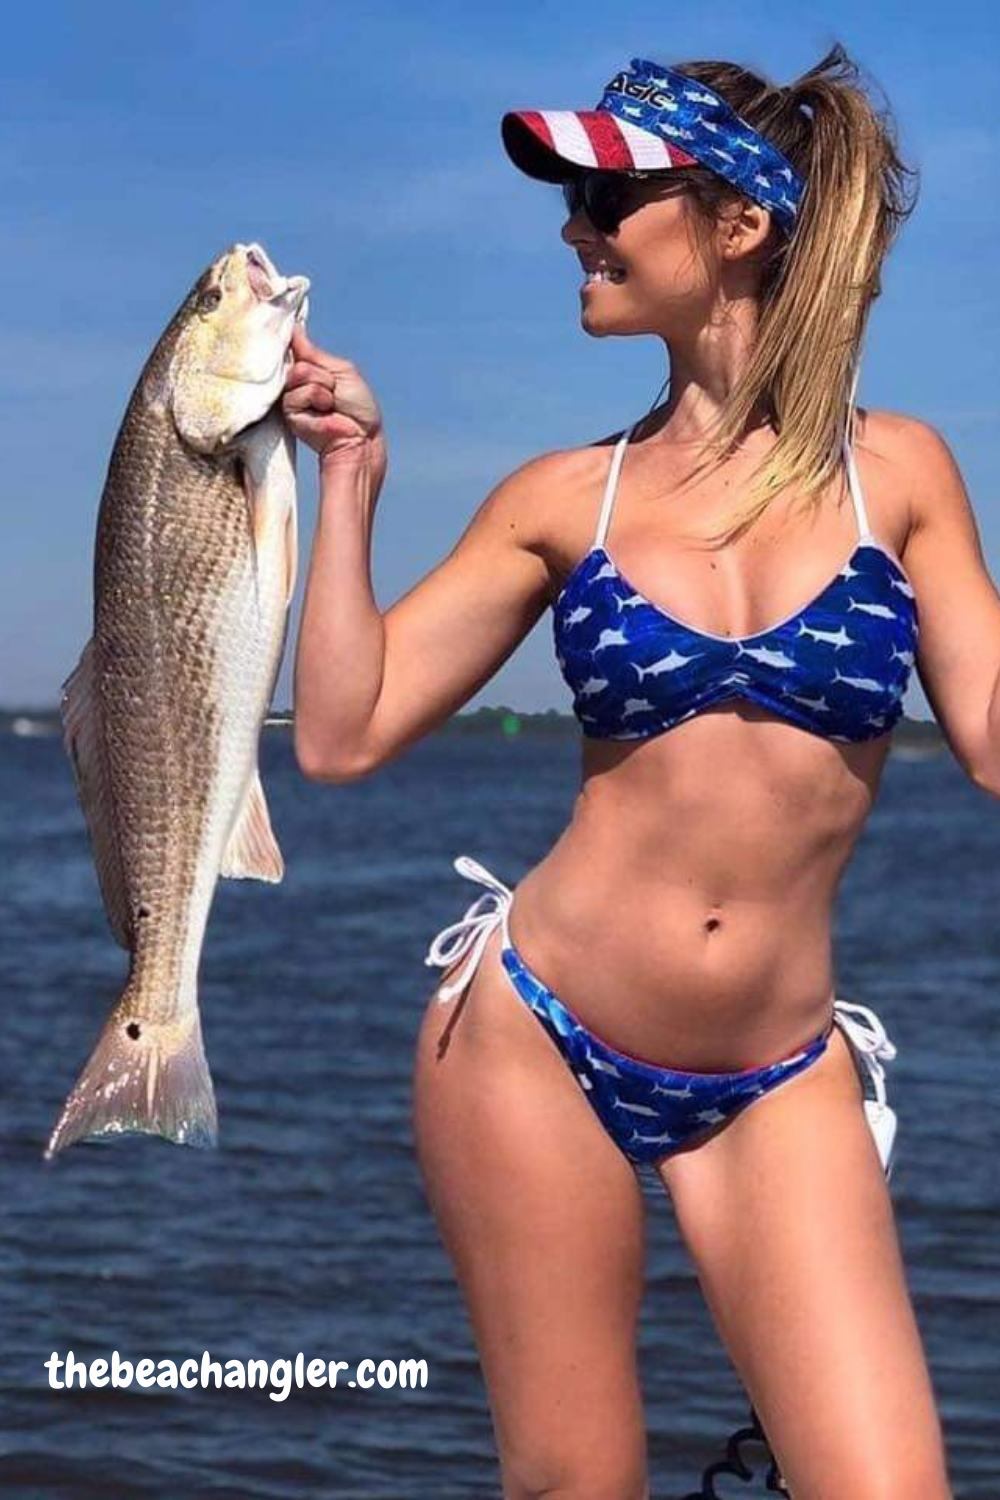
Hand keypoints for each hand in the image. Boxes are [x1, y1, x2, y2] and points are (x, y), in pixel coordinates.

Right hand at [282, 326, 384, 461]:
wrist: (360, 435)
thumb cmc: (357, 406)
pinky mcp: (288, 412)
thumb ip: (314, 352)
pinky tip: (323, 411)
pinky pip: (300, 392)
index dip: (297, 343)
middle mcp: (296, 382)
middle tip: (334, 389)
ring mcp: (291, 396)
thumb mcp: (341, 370)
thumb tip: (296, 329)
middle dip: (322, 373)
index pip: (294, 347)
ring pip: (299, 373)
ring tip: (330, 403)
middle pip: (298, 359)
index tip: (296, 336)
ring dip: (322, 387)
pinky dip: (317, 398)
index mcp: (309, 369)